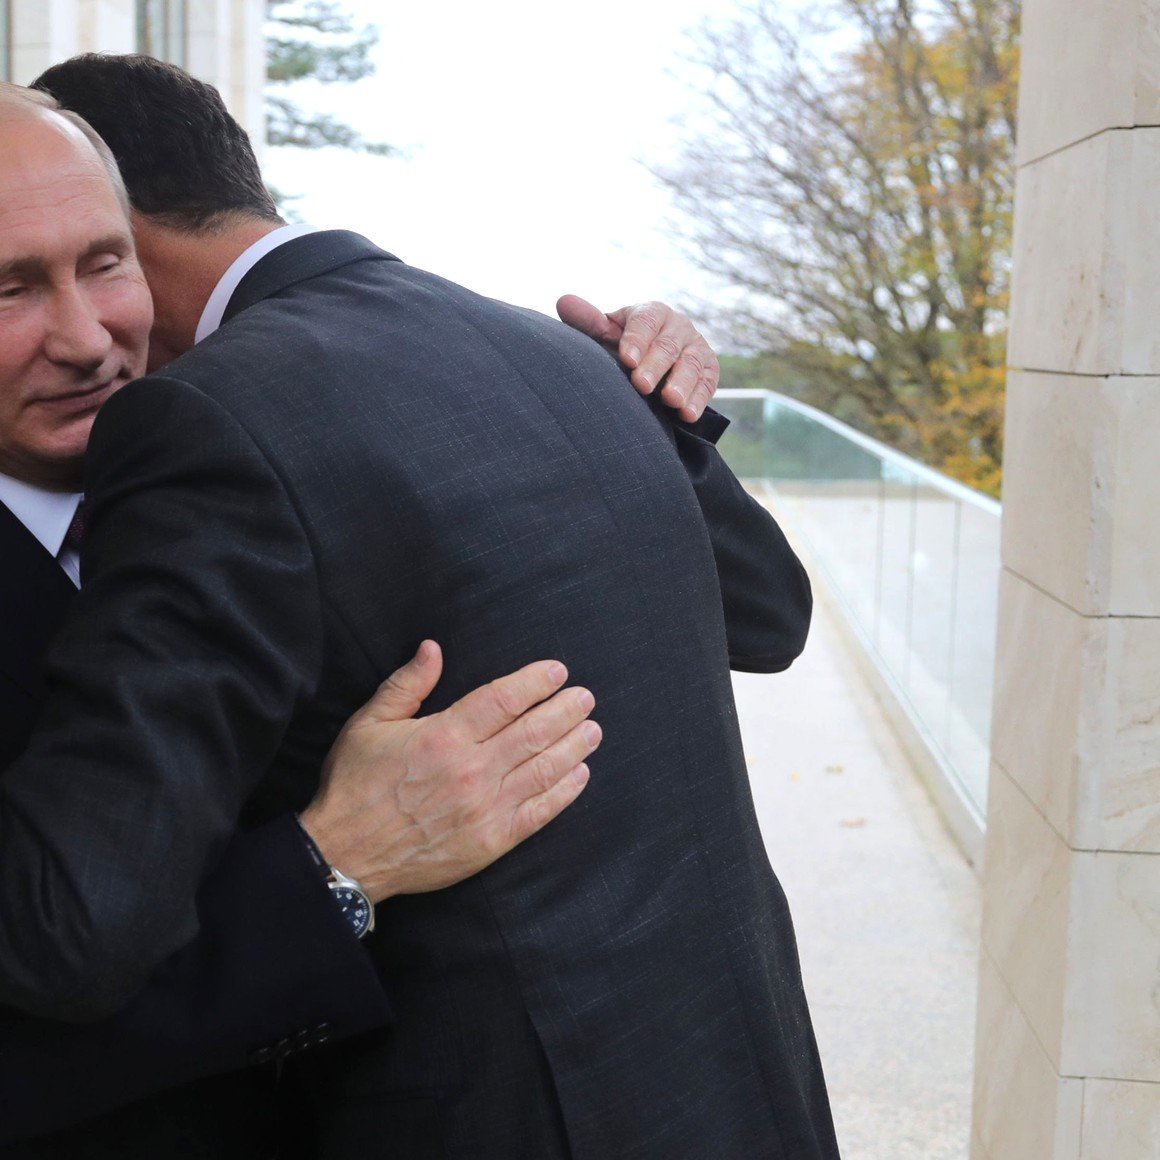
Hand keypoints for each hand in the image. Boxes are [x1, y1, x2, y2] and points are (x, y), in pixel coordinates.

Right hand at [299, 641, 598, 902]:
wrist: (346, 855)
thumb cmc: (354, 785)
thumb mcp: (369, 723)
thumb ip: (407, 684)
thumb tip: (433, 647)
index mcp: (443, 736)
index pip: (503, 699)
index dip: (535, 682)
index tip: (558, 671)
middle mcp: (470, 770)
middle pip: (533, 731)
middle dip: (565, 710)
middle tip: (585, 696)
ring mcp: (485, 808)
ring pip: (543, 769)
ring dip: (574, 746)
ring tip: (593, 729)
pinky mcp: (491, 842)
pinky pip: (539, 813)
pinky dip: (564, 792)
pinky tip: (580, 775)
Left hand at [557, 295, 719, 421]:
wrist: (652, 366)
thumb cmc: (623, 349)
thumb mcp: (606, 336)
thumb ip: (589, 323)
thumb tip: (563, 302)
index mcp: (651, 313)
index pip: (646, 321)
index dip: (637, 340)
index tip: (626, 360)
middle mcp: (677, 326)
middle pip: (669, 344)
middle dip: (656, 365)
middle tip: (641, 385)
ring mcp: (696, 347)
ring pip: (693, 363)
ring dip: (682, 382)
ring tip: (670, 400)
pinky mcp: (709, 369)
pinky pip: (708, 382)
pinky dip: (699, 399)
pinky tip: (688, 414)